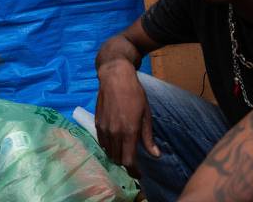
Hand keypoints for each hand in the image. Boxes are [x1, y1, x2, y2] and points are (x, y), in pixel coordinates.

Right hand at [95, 60, 160, 177]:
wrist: (115, 77)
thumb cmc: (135, 94)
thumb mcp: (146, 115)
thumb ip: (148, 137)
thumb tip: (155, 155)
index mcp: (128, 132)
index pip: (128, 161)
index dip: (134, 171)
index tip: (139, 174)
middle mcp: (114, 133)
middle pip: (117, 159)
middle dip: (126, 164)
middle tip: (133, 161)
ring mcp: (103, 129)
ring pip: (108, 152)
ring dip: (116, 156)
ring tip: (124, 152)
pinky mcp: (96, 123)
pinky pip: (102, 143)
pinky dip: (108, 147)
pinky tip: (115, 142)